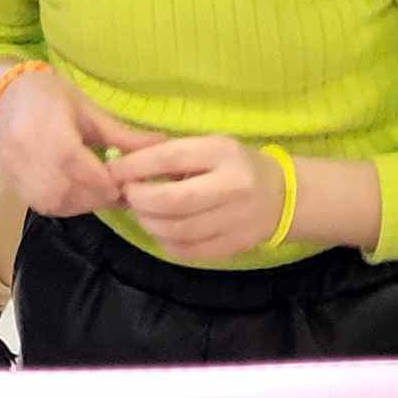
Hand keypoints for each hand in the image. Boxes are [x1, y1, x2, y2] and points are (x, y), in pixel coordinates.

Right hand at [0, 68, 166, 217]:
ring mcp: (18, 176)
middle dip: (103, 195)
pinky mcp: (13, 187)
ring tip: (104, 194)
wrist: (5, 98)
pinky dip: (69, 205)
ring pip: (61, 204)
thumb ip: (123, 136)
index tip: (133, 184)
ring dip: (87, 203)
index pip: (85, 170)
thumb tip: (165, 147)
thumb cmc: (51, 97)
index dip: (111, 182)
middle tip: (125, 192)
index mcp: (49, 134)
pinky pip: (47, 206)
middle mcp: (29, 158)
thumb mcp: (89, 111)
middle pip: (74, 191)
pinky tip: (82, 195)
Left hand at [114, 136, 285, 260]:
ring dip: (148, 222)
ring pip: (176, 230)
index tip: (113, 171)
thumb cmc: (235, 165)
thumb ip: (170, 154)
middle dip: (139, 199)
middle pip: (171, 201)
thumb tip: (122, 164)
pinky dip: (165, 242)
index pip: (170, 158)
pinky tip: (162, 229)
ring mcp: (236, 220)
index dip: (134, 166)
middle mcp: (233, 187)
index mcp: (223, 153)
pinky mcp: (234, 246)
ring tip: (143, 212)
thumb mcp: (209, 147)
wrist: (284, 196)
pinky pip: (187, 251)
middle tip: (128, 195)